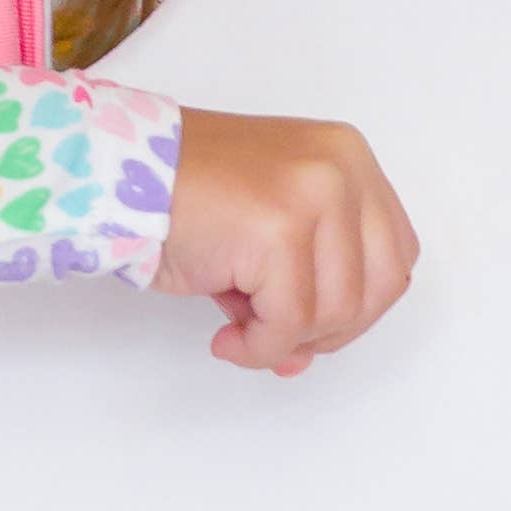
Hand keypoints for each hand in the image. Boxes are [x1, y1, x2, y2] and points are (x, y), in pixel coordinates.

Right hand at [148, 108, 418, 375]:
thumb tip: (307, 353)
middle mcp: (341, 168)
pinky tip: (225, 336)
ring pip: (338, 311)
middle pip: (379, 287)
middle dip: (329, 329)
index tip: (309, 321)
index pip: (392, 254)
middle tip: (275, 334)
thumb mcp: (266, 224)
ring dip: (286, 339)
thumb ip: (303, 280)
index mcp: (347, 157)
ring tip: (239, 328)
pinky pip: (289, 322)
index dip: (356, 304)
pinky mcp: (281, 229)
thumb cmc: (180, 193)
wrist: (118, 171)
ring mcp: (315, 195)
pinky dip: (258, 346)